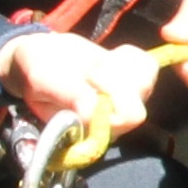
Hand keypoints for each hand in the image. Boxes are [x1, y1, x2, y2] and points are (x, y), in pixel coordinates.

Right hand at [0, 31, 158, 135]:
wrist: (43, 56)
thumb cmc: (39, 70)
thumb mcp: (44, 80)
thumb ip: (68, 96)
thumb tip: (92, 111)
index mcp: (89, 131)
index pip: (124, 120)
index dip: (112, 95)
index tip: (89, 74)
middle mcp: (110, 124)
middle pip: (138, 107)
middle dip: (117, 81)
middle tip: (92, 68)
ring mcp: (124, 104)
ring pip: (146, 84)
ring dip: (122, 67)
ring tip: (98, 63)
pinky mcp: (132, 84)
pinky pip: (148, 68)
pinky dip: (131, 57)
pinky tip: (111, 56)